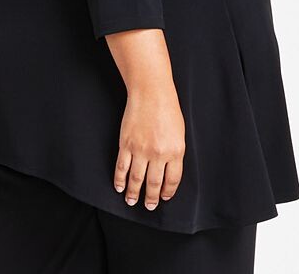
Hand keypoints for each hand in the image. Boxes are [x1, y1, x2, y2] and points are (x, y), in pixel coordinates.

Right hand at [113, 86, 184, 210]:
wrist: (151, 92)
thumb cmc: (168, 109)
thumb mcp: (179, 133)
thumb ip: (175, 153)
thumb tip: (168, 171)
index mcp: (176, 151)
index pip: (172, 180)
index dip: (167, 192)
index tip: (164, 198)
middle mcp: (159, 154)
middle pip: (154, 183)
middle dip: (150, 198)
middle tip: (148, 206)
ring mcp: (141, 150)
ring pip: (136, 179)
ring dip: (133, 193)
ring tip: (131, 201)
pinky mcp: (126, 144)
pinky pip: (122, 167)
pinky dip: (119, 179)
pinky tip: (119, 186)